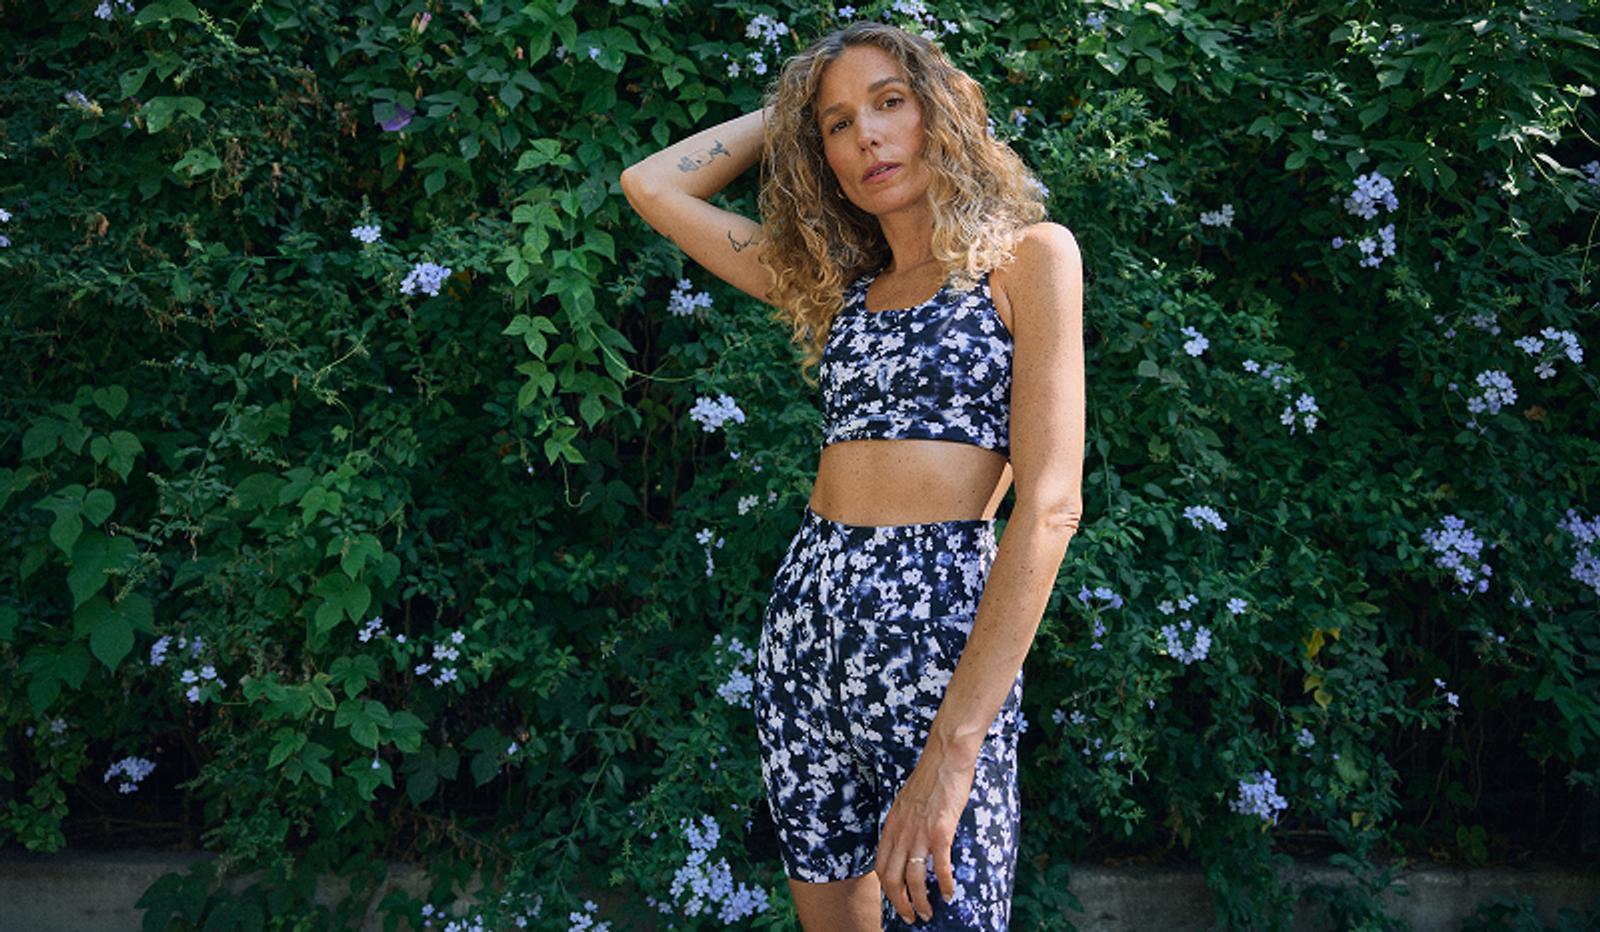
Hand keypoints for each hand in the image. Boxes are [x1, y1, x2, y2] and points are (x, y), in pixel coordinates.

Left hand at [874, 747, 975, 923]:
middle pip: (892, 879)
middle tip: (911, 917)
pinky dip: (944, 884)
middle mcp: (901, 832)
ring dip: (920, 901)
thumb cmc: (930, 777)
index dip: (887, 889)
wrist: (944, 756)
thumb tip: (909, 842)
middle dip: (900, 903)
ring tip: (927, 913)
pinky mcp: (940, 830)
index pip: (880, 867)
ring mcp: (919, 833)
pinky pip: (940, 866)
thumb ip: (904, 824)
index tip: (897, 901)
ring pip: (913, 878)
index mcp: (891, 826)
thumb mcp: (906, 802)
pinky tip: (949, 894)